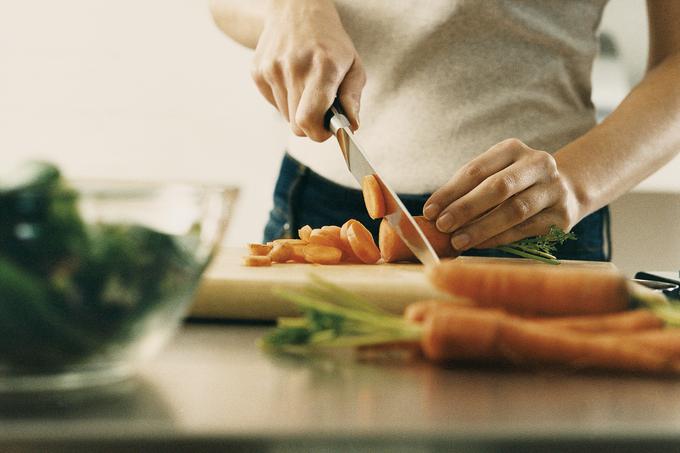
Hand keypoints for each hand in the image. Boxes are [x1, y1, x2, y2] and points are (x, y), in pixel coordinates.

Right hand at [251, 0, 365, 140]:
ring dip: (298, 110)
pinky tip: (292, 80)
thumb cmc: (330, 42)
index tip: (327, 130)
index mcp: (322, 67)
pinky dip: (285, 100)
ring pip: (286, 117)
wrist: (296, 10)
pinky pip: (274, 104)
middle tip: (321, 109)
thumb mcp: (353, 65)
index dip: (318, 133)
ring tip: (306, 87)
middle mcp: (293, 68)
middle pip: (297, 125)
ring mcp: (271, 69)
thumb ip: (352, 98)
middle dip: (311, 124)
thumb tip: (351, 126)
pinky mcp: (257, 71)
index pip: (308, 120)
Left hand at [423, 138, 583, 250]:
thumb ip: (467, 189)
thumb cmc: (514, 184)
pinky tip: (479, 245)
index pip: (476, 170)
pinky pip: (525, 230)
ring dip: (482, 228)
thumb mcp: (494, 174)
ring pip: (514, 210)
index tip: (429, 211)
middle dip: (466, 208)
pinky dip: (498, 238)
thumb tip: (434, 213)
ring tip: (458, 240)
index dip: (450, 192)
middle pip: (498, 187)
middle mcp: (538, 164)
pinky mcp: (562, 216)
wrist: (566, 191)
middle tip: (443, 226)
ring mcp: (554, 190)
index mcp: (513, 149)